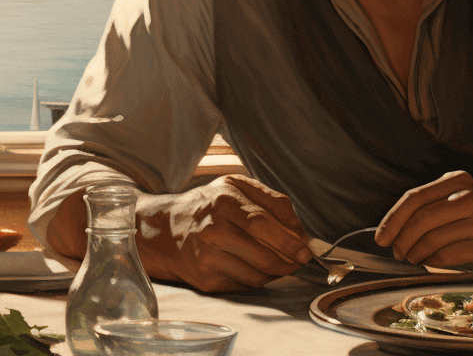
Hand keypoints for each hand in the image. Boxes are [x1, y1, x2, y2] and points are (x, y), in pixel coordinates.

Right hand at [134, 175, 311, 291]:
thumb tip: (300, 230)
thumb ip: (272, 201)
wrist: (167, 229)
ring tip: (279, 263)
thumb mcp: (237, 187)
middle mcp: (212, 230)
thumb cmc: (209, 205)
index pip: (262, 223)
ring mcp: (207, 257)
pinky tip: (256, 267)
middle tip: (298, 261)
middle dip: (288, 261)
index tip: (305, 250)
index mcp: (223, 201)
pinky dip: (257, 279)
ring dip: (276, 273)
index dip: (288, 240)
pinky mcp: (205, 280)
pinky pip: (245, 285)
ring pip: (257, 275)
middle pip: (262, 254)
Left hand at [375, 170, 472, 270]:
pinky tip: (430, 262)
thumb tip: (385, 233)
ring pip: (434, 237)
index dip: (393, 219)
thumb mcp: (445, 209)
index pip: (416, 197)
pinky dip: (432, 261)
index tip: (380, 238)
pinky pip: (448, 254)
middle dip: (402, 238)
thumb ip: (420, 212)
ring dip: (415, 252)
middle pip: (423, 217)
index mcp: (459, 180)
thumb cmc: (465, 228)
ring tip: (412, 258)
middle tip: (396, 253)